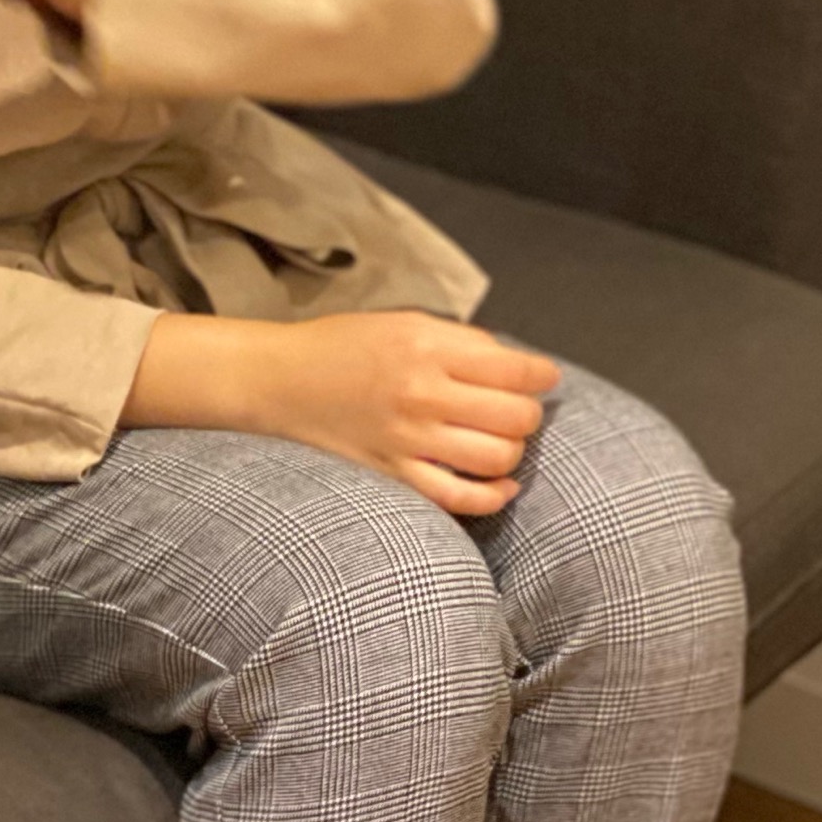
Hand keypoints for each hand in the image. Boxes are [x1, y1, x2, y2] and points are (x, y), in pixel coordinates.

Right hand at [126, 310, 560, 517]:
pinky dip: (494, 496)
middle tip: (519, 410)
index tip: (544, 377)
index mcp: (426, 347)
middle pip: (515, 417)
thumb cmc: (342, 346)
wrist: (278, 381)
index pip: (515, 369)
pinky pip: (461, 498)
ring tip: (502, 441)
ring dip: (513, 452)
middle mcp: (422, 393)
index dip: (542, 375)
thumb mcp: (402, 323)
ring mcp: (409, 438)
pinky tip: (502, 485)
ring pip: (497, 458)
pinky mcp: (395, 474)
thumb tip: (513, 364)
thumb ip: (459, 341)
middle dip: (529, 415)